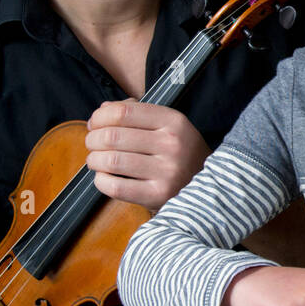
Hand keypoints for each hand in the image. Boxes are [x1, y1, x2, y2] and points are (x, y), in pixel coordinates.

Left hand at [85, 100, 209, 210]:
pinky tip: (105, 177)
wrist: (211, 187)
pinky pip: (115, 187)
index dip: (100, 117)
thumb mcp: (169, 126)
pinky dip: (101, 181)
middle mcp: (173, 144)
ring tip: (97, 161)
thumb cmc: (181, 153)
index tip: (95, 124)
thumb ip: (137, 113)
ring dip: (94, 160)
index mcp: (174, 121)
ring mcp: (167, 171)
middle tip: (93, 144)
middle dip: (93, 139)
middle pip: (112, 136)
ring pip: (111, 161)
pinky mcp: (159, 195)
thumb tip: (102, 110)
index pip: (123, 112)